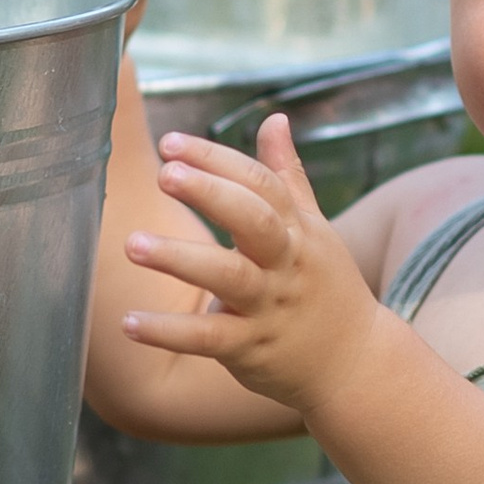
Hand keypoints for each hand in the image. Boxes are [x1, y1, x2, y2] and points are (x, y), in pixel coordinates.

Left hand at [123, 118, 381, 415]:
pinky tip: (128, 324)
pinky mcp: (251, 348)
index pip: (259, 184)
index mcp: (297, 229)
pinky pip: (208, 340)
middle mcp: (285, 263)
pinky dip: (168, 332)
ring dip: (178, 260)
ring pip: (228, 277)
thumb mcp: (314, 229)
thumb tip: (274, 120)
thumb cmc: (325, 287)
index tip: (170, 144)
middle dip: (210, 194)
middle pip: (253, 220)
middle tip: (164, 174)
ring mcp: (269, 306)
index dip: (216, 160)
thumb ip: (287, 176)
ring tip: (130, 244)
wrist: (355, 364)